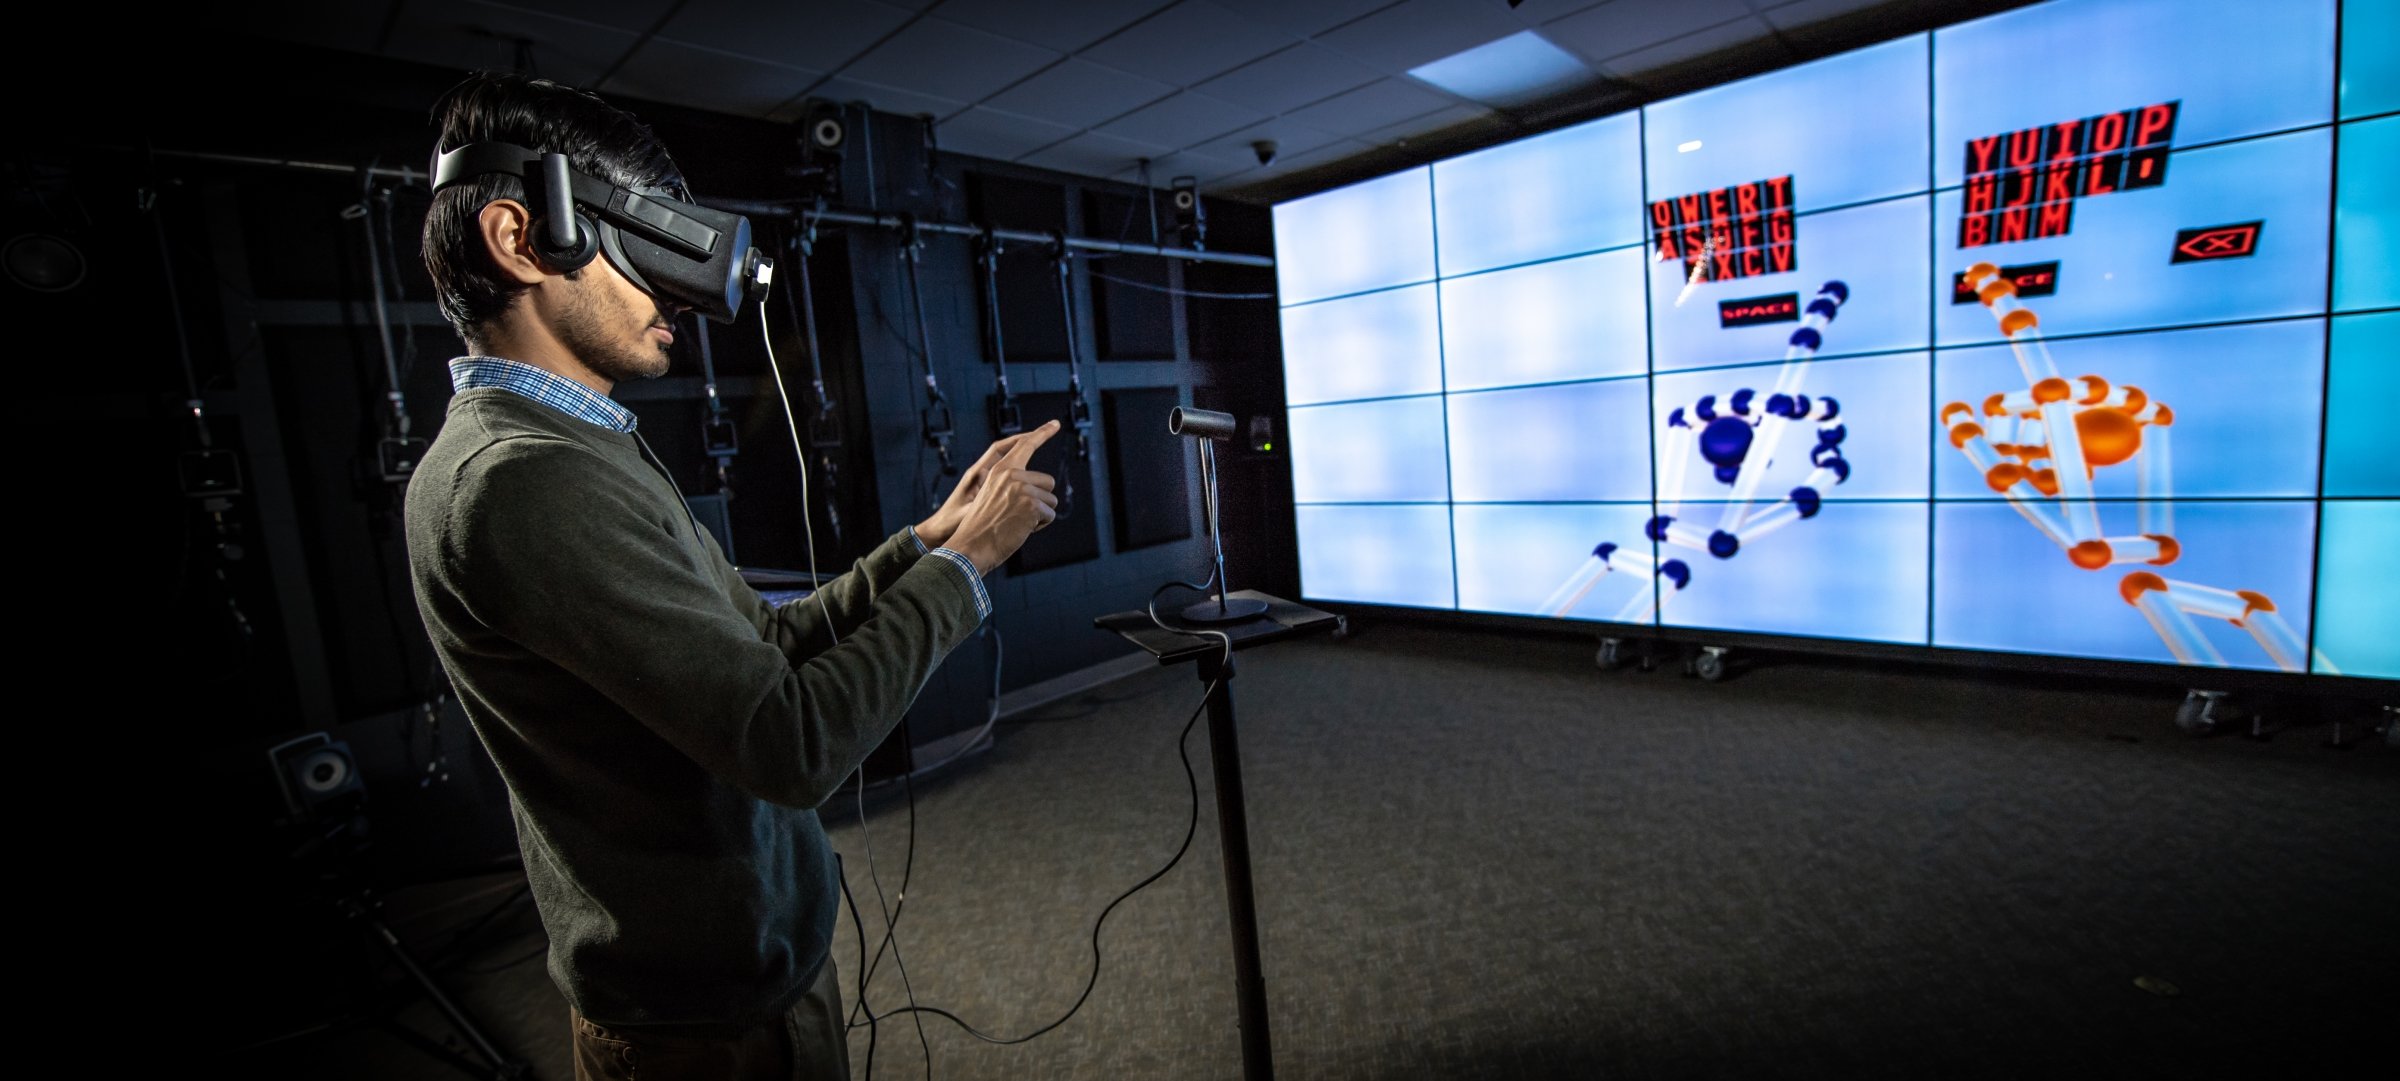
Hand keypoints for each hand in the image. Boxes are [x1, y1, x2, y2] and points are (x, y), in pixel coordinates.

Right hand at [917, 421, 1060, 549]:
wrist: (971, 546)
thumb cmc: (980, 526)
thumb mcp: (989, 495)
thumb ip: (1009, 485)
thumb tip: (1037, 487)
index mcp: (1000, 470)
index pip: (1024, 446)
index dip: (1041, 433)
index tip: (1055, 424)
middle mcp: (1012, 475)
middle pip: (1047, 482)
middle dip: (1041, 500)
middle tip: (1018, 514)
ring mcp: (1022, 489)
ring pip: (1051, 501)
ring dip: (1040, 515)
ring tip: (1016, 523)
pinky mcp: (1031, 505)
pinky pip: (1050, 515)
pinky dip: (1040, 526)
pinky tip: (1021, 530)